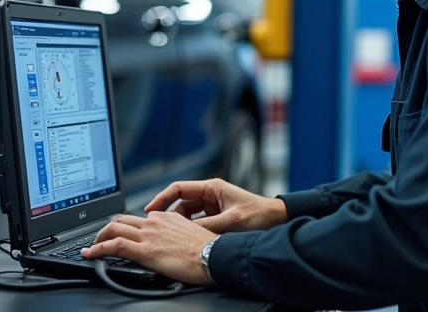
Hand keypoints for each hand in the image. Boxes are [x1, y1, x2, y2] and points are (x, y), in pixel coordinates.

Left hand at [81, 212, 216, 284]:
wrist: (214, 256)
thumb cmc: (208, 250)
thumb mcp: (190, 235)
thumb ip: (175, 234)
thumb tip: (170, 242)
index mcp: (166, 217)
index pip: (138, 218)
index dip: (125, 226)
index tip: (120, 234)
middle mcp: (154, 222)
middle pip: (121, 220)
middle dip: (106, 229)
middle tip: (99, 239)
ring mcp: (148, 235)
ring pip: (113, 229)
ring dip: (98, 238)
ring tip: (91, 248)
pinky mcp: (145, 251)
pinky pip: (114, 246)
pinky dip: (98, 249)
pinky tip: (90, 255)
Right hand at [144, 178, 287, 233]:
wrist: (278, 220)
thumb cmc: (259, 216)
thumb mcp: (230, 222)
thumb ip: (206, 226)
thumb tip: (183, 233)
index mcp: (212, 188)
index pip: (179, 189)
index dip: (161, 198)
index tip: (149, 210)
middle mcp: (211, 194)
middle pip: (181, 203)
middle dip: (170, 216)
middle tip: (159, 229)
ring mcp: (213, 205)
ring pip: (188, 214)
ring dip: (181, 225)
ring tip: (174, 237)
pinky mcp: (217, 215)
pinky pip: (198, 221)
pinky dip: (192, 229)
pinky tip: (189, 240)